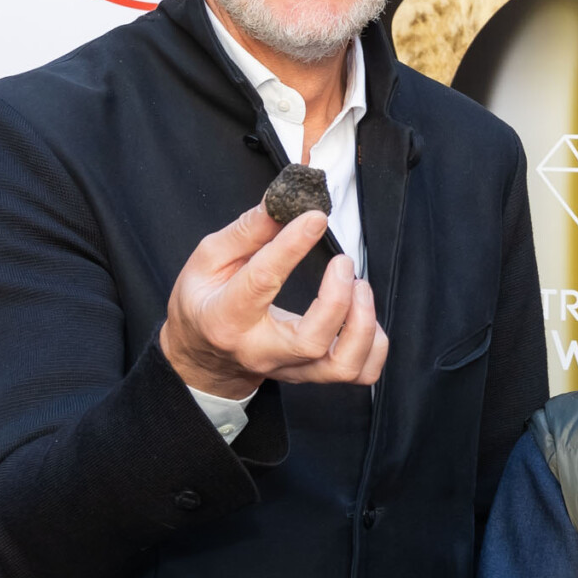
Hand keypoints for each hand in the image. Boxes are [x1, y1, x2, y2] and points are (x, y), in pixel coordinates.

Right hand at [159, 204, 385, 399]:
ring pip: (343, 365)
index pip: (262, 282)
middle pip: (312, 341)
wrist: (203, 357)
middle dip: (338, 300)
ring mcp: (292, 368)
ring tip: (359, 287)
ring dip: (363, 325)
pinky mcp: (314, 375)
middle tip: (343, 264)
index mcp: (226, 317)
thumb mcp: (208, 261)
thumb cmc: (204, 304)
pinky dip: (374, 345)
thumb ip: (247, 232)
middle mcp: (261, 350)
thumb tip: (281, 203)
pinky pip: (361, 373)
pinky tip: (363, 316)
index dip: (292, 246)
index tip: (315, 218)